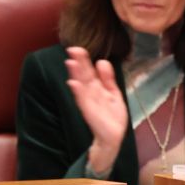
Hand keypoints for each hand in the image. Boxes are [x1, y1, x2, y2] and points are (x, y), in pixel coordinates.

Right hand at [63, 47, 127, 171]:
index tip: (78, 48)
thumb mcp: (113, 93)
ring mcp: (89, 102)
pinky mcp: (89, 111)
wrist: (113, 136)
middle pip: (84, 75)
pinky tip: (73, 83)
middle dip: (79, 63)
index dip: (84, 60)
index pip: (89, 71)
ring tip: (70, 62)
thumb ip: (108, 79)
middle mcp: (91, 93)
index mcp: (97, 88)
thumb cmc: (112, 116)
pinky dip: (78, 91)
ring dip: (75, 74)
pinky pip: (83, 100)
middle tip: (72, 49)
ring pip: (81, 85)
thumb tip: (102, 61)